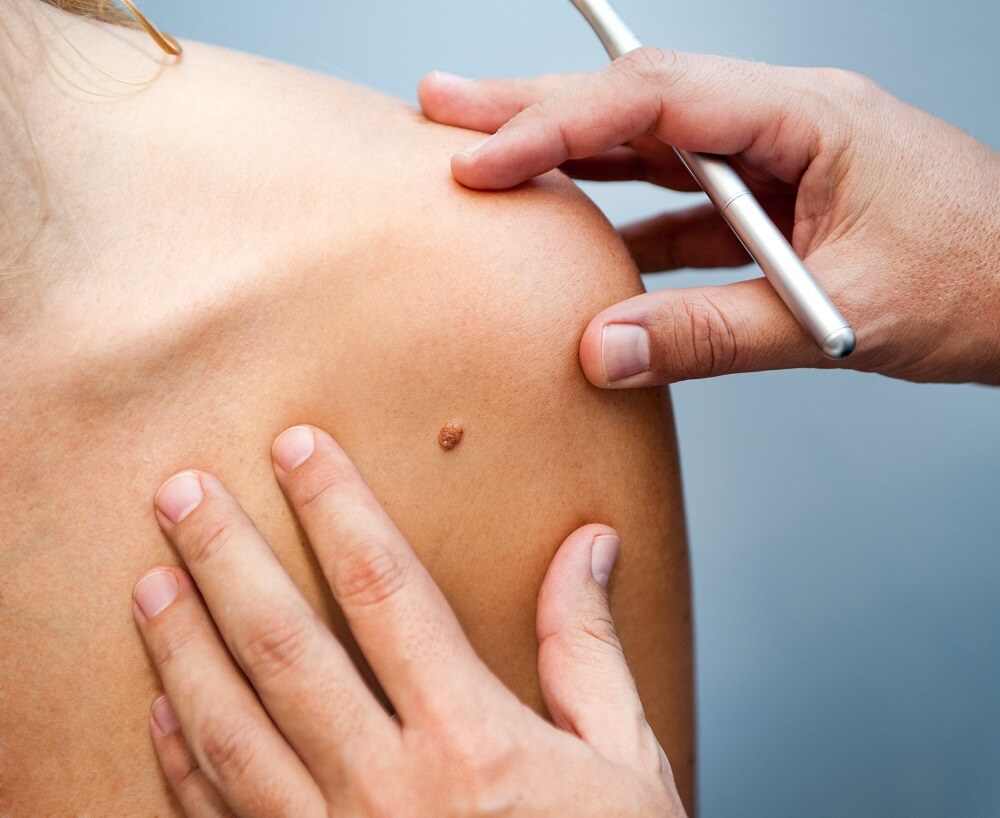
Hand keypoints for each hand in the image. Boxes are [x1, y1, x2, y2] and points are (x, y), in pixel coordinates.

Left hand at [132, 425, 686, 816]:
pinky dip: (182, 762)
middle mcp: (388, 789)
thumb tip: (588, 548)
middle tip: (180, 491)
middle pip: (284, 648)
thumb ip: (588, 650)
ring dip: (182, 650)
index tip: (300, 447)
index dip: (338, 508)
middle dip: (226, 558)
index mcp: (469, 741)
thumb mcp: (624, 764)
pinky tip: (162, 709)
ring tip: (150, 581)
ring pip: (231, 732)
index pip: (385, 590)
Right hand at [419, 50, 999, 385]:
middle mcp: (783, 121)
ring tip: (485, 157)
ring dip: (567, 153)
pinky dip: (623, 220)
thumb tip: (603, 350)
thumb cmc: (979, 284)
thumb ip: (715, 336)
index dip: (559, 123)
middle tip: (444, 102)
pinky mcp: (773, 205)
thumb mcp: (838, 315)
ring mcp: (776, 160)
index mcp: (807, 117)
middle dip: (535, 102)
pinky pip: (682, 204)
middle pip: (639, 100)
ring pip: (650, 146)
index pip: (660, 102)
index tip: (482, 156)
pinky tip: (577, 242)